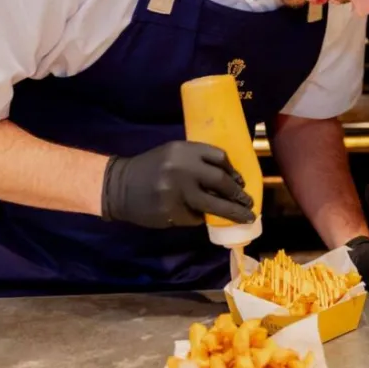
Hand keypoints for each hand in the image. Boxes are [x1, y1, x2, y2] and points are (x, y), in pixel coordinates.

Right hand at [101, 140, 255, 228]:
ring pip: (213, 205)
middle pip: (221, 182)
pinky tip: (198, 215)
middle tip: (249, 203)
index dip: (233, 171)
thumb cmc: (149, 168)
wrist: (119, 186)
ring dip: (233, 213)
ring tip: (246, 217)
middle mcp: (182, 169)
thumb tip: (229, 178)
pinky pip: (195, 217)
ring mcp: (177, 192)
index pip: (219, 157)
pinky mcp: (172, 212)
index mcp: (183, 150)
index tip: (241, 182)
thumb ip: (196, 161)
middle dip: (238, 194)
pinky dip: (200, 217)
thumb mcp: (172, 154)